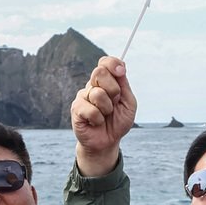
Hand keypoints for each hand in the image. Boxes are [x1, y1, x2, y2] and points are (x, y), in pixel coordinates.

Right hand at [71, 55, 136, 175]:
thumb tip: (121, 67)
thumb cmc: (118, 122)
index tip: (121, 72)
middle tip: (115, 102)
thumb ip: (124, 85)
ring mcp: (83, 96)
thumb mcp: (129, 103)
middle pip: (99, 72)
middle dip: (113, 89)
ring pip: (97, 93)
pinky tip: (96, 123)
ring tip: (105, 115)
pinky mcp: (76, 109)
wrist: (107, 141)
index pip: (105, 62)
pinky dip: (98, 119)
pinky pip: (90, 109)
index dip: (113, 64)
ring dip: (107, 108)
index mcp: (106, 81)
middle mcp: (92, 85)